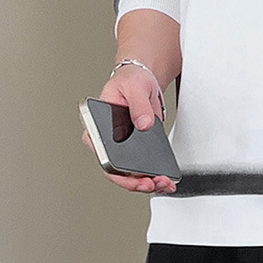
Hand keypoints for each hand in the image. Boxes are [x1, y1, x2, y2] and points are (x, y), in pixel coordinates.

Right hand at [81, 65, 176, 194]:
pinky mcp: (135, 149)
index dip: (116, 170)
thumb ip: (138, 105)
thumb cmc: (130, 80)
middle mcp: (106, 142)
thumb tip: (143, 124)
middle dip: (135, 182)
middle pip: (115, 171)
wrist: (142, 79)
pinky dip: (153, 175)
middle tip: (153, 183)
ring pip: (128, 174)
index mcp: (97, 127)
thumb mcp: (134, 87)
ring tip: (164, 183)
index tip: (131, 176)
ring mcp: (121, 148)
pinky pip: (141, 167)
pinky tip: (165, 178)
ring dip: (146, 182)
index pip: (102, 155)